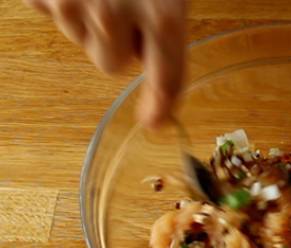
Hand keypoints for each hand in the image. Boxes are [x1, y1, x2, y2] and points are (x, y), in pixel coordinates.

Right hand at [25, 0, 185, 126]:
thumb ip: (166, 17)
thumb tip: (158, 52)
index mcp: (163, 12)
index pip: (167, 76)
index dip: (162, 103)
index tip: (155, 121)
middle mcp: (115, 15)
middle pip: (112, 63)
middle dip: (118, 42)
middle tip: (122, 3)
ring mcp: (70, 3)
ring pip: (81, 40)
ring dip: (90, 18)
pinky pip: (51, 13)